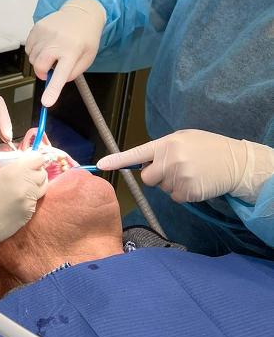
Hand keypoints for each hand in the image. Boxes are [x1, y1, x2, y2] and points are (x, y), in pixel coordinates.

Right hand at [0, 153, 47, 265]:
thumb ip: (5, 165)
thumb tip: (19, 160)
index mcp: (13, 172)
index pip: (38, 159)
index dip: (33, 159)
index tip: (28, 161)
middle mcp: (25, 186)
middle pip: (42, 173)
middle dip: (35, 171)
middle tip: (23, 174)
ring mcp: (29, 201)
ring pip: (42, 188)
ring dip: (34, 185)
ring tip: (19, 187)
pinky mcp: (29, 214)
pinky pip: (35, 201)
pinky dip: (29, 198)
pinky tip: (15, 201)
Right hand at [25, 0, 105, 107]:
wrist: (82, 12)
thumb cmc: (86, 37)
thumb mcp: (87, 58)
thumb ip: (73, 73)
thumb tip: (56, 81)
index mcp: (72, 51)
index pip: (60, 75)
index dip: (52, 90)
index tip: (46, 102)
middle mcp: (57, 41)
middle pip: (39, 66)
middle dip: (42, 72)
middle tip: (50, 70)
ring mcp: (45, 33)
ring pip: (32, 58)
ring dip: (39, 61)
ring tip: (51, 53)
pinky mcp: (37, 27)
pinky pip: (29, 47)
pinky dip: (34, 51)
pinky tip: (45, 46)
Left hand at [97, 130, 273, 203]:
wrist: (236, 162)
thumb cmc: (207, 148)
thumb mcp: (183, 139)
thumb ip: (162, 149)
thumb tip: (144, 163)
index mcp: (166, 144)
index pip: (136, 153)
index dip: (117, 160)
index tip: (100, 165)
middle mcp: (169, 160)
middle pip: (147, 177)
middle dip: (156, 176)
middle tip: (175, 168)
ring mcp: (178, 177)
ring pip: (161, 188)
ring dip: (172, 184)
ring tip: (190, 173)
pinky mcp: (187, 192)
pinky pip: (174, 197)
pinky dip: (183, 193)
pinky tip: (196, 182)